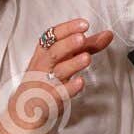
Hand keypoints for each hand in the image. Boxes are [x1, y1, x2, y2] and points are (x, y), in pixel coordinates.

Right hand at [0, 18, 113, 133]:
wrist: (26, 109)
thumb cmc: (47, 79)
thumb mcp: (64, 60)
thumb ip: (87, 47)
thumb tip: (107, 34)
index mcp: (45, 52)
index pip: (52, 36)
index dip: (67, 29)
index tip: (84, 24)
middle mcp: (43, 65)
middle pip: (53, 52)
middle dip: (67, 44)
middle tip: (82, 38)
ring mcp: (45, 82)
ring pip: (57, 72)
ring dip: (72, 64)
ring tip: (86, 58)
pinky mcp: (49, 99)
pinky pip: (59, 93)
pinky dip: (69, 88)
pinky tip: (80, 83)